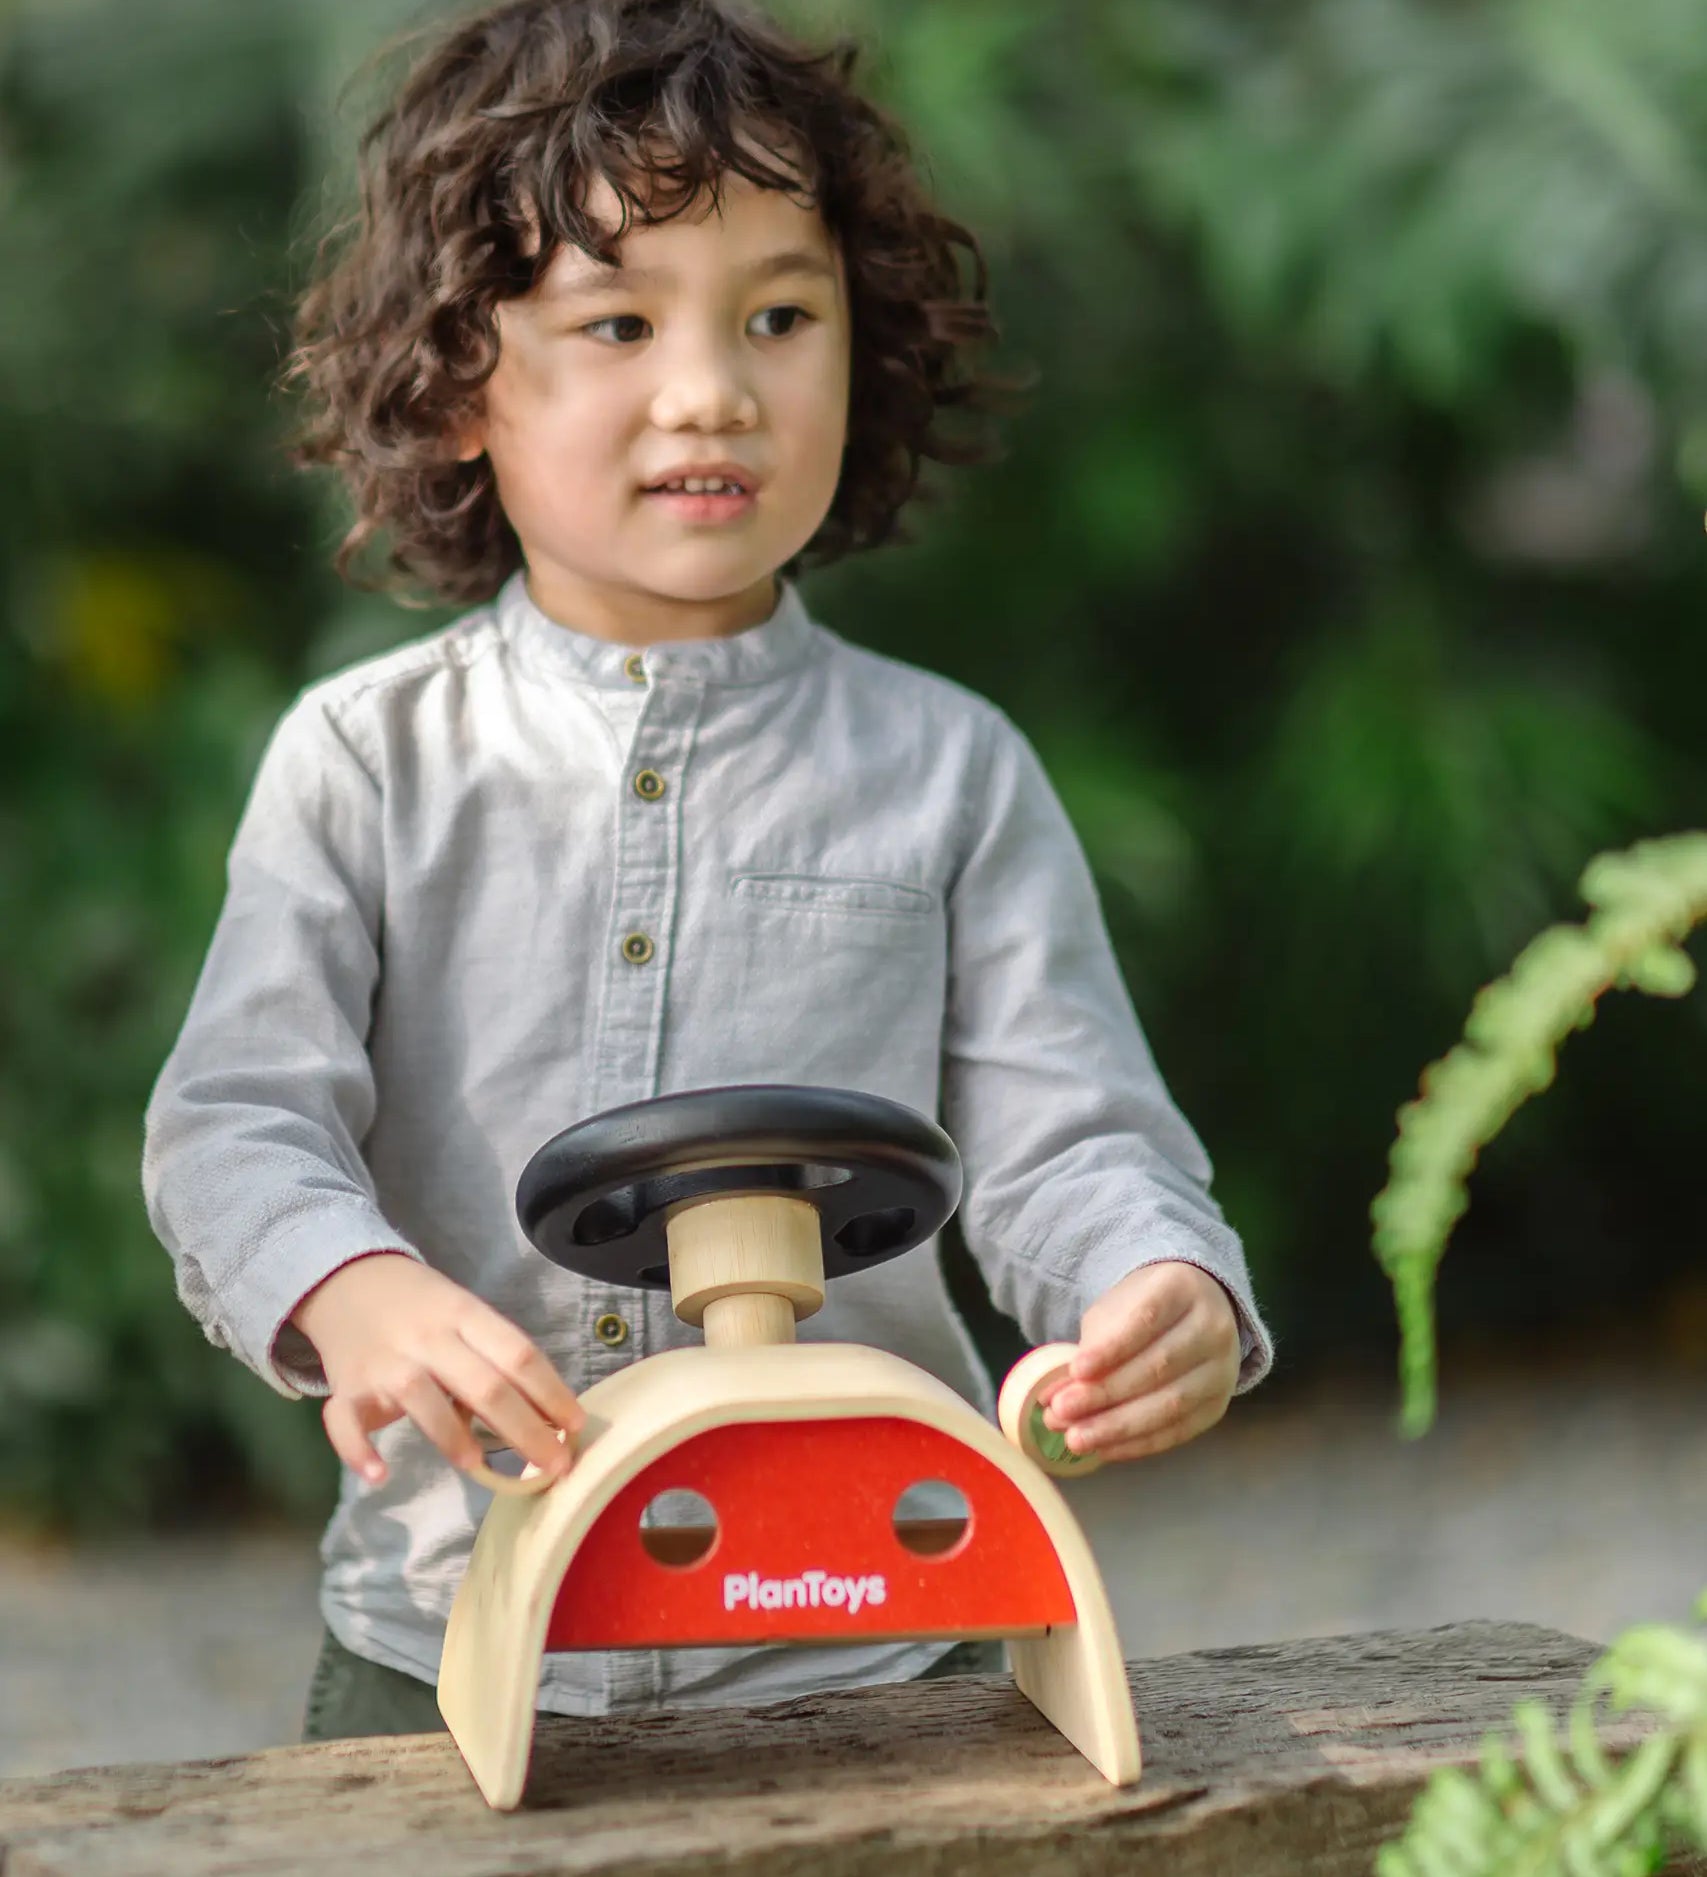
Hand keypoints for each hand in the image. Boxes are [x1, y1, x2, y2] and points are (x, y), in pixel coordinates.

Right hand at [288, 1252, 584, 1487]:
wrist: (346, 1280)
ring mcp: (384, 1363)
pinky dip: (358, 1450)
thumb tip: (544, 1416)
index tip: (575, 1427)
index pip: (518, 1354)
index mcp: (465, 1314)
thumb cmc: (422, 1305)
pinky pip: (344, 1422)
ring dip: (451, 1435)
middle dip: (524, 1428)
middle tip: (553, 1465)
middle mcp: (428, 1337)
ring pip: (422, 1398)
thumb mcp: (463, 1312)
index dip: (551, 1393)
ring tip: (479, 1466)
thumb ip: (493, 1357)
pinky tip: (379, 1475)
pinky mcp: (345, 1389)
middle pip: (483, 1384)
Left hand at [1039, 1261, 1240, 1462]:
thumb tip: (1054, 1396)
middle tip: (1061, 1413)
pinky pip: (1180, 1431)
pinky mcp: (1219, 1405)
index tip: (1075, 1371)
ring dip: (1118, 1427)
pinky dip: (1139, 1444)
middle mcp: (1212, 1327)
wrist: (1194, 1313)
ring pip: (1171, 1405)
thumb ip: (1089, 1348)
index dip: (1111, 1349)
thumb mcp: (1114, 1311)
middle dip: (1105, 1394)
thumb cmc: (1143, 1310)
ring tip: (1076, 1439)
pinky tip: (1105, 1449)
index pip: (1146, 1319)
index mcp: (1181, 1289)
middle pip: (1158, 1367)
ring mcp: (1222, 1369)